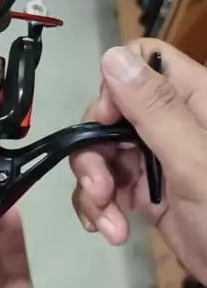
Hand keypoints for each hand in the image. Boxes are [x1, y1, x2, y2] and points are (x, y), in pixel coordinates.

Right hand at [71, 39, 206, 281]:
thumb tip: (111, 55)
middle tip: (100, 189)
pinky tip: (110, 232)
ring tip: (107, 223)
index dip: (113, 87)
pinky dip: (100, 207)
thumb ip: (155, 110)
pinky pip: (108, 185)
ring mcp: (159, 157)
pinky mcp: (149, 192)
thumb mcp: (194, 163)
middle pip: (110, 111)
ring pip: (102, 151)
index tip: (105, 124)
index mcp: (194, 99)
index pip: (141, 61)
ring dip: (94, 187)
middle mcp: (173, 121)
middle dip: (94, 152)